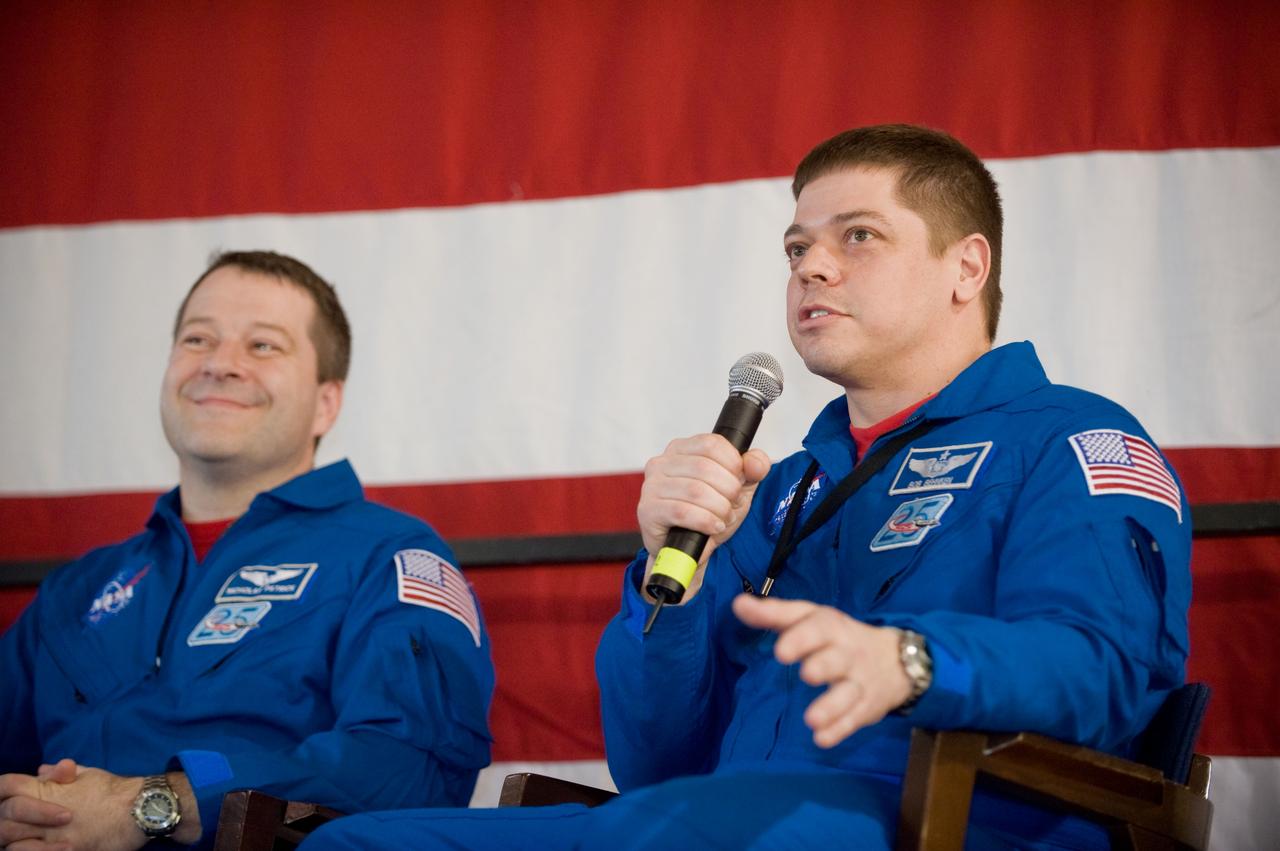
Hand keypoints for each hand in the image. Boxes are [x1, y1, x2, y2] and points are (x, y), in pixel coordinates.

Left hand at [0, 762, 206, 850]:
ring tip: (22, 841)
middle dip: (4, 821)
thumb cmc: (116, 790)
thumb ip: (61, 774)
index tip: (11, 799)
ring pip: (12, 842)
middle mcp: (45, 813)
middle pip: (4, 817)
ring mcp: (52, 836)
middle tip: (15, 826)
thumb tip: (41, 771)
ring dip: (13, 842)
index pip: (8, 786)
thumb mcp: (88, 774)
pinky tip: (38, 849)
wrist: (140, 809)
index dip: (3, 792)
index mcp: (49, 789)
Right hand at [637, 434, 769, 599]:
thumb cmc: (708, 514)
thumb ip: (752, 470)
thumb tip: (756, 462)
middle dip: (729, 490)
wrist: (689, 550)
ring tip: (723, 518)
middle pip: (705, 467)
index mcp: (681, 449)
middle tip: (732, 505)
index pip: (712, 444)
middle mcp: (661, 462)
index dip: (733, 464)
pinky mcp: (648, 510)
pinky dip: (706, 521)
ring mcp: (651, 486)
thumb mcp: (737, 488)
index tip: (739, 481)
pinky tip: (713, 527)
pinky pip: (682, 511)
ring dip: (719, 509)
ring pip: (695, 490)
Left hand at [732, 594, 911, 747]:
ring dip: (831, 707)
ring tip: (811, 719)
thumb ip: (773, 614)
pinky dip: (839, 730)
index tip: (781, 652)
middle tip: (807, 674)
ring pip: (848, 694)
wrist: (896, 660)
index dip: (801, 639)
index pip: (819, 629)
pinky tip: (822, 740)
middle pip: (837, 660)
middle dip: (823, 666)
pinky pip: (853, 720)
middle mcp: (847, 654)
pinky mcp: (865, 708)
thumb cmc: (836, 636)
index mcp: (831, 628)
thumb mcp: (809, 618)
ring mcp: (858, 682)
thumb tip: (738, 604)